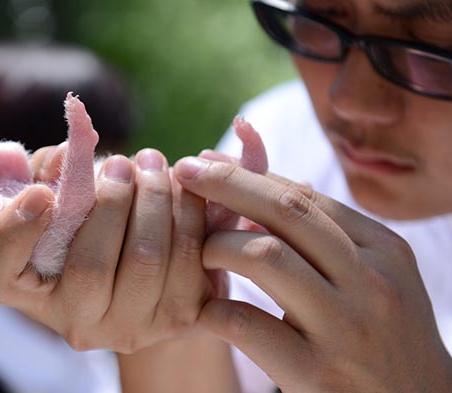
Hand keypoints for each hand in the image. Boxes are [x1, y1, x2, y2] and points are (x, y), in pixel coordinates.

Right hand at [0, 148, 214, 352]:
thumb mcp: (62, 197)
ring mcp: (130, 329)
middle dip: (112, 201)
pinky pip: (190, 261)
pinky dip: (190, 214)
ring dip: (155, 199)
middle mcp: (76, 323)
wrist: (151, 273)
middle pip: (91, 265)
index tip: (40, 193)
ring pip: (147, 260)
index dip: (15, 233)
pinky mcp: (180, 321)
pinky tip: (185, 189)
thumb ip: (52, 174)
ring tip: (154, 164)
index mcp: (30, 292)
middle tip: (123, 160)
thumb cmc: (91, 225)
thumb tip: (66, 154)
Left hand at [173, 155, 451, 392]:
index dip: (249, 175)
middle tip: (186, 171)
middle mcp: (370, 282)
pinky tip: (207, 309)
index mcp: (383, 250)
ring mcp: (344, 328)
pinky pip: (245, 323)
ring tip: (202, 252)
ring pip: (264, 255)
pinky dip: (214, 308)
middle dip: (226, 183)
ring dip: (218, 245)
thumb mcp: (372, 276)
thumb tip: (263, 183)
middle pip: (284, 210)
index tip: (209, 162)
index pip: (305, 196)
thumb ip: (325, 234)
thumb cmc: (383, 336)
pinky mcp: (316, 373)